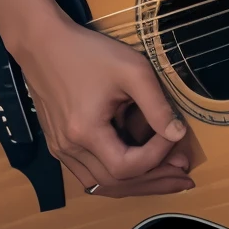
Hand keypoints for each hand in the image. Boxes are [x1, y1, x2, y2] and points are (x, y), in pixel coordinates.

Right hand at [0, 0, 194, 197]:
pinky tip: (139, 166)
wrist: (43, 44)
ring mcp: (61, 150)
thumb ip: (157, 105)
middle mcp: (69, 150)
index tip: (176, 136)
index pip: (127, 166)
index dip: (157, 157)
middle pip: (115, 184)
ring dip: (137, 184)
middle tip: (185, 175)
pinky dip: (117, 175)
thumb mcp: (133, 71)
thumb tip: (178, 135)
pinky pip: (90, 173)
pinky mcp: (59, 145)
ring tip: (168, 176)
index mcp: (86, 133)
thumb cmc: (90, 53)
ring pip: (101, 184)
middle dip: (154, 180)